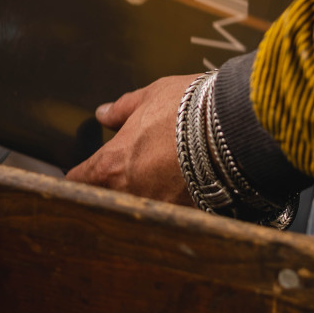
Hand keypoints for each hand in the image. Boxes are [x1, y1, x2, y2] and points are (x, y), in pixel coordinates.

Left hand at [65, 75, 199, 203]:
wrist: (232, 127)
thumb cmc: (186, 109)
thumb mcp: (150, 97)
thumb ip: (122, 109)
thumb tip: (103, 113)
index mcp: (113, 164)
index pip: (81, 180)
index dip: (81, 175)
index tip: (85, 172)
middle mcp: (131, 192)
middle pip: (108, 198)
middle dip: (114, 187)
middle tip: (129, 170)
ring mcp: (160, 208)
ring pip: (141, 207)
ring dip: (146, 195)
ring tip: (162, 176)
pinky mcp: (188, 216)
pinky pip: (173, 213)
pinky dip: (176, 202)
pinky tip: (186, 187)